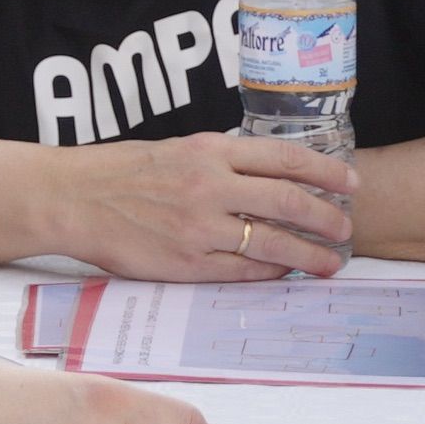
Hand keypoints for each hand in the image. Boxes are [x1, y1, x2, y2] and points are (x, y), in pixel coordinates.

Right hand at [77, 130, 358, 281]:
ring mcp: (199, 227)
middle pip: (286, 200)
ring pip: (270, 241)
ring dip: (308, 253)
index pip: (283, 158)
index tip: (350, 183)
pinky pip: (240, 271)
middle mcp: (209, 185)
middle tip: (348, 228)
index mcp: (209, 150)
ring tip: (331, 262)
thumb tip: (268, 176)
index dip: (324, 172)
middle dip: (325, 216)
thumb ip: (221, 161)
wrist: (74, 198)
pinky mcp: (185, 262)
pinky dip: (269, 274)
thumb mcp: (177, 149)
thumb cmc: (121, 172)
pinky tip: (285, 274)